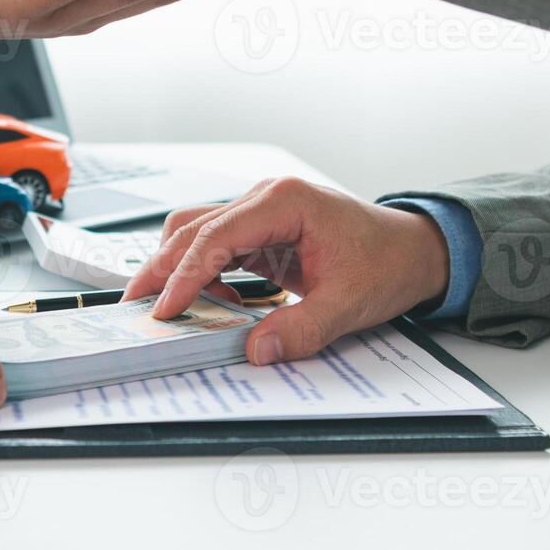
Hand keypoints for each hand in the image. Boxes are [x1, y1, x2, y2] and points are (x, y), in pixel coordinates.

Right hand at [121, 177, 449, 364]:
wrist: (414, 249)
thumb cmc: (387, 262)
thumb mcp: (350, 303)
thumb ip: (303, 328)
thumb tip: (256, 350)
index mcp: (284, 202)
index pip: (216, 235)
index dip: (185, 274)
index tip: (166, 309)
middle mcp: (265, 199)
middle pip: (193, 228)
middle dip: (162, 268)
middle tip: (136, 307)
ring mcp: (260, 212)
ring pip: (196, 232)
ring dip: (175, 267)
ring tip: (161, 307)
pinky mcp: (260, 230)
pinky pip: (216, 247)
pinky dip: (200, 272)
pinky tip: (206, 303)